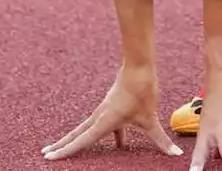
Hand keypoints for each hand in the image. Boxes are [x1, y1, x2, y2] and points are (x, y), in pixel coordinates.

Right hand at [42, 64, 182, 160]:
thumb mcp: (151, 119)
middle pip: (77, 134)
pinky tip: (119, 143)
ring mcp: (104, 110)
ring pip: (86, 128)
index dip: (66, 150)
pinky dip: (100, 133)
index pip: (82, 140)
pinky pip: (101, 124)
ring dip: (75, 138)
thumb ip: (160, 140)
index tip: (50, 156)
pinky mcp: (111, 106)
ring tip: (66, 148)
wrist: (139, 66)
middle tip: (46, 153)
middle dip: (62, 145)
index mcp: (105, 121)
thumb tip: (176, 154)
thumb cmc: (142, 90)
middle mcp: (100, 116)